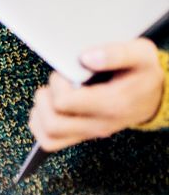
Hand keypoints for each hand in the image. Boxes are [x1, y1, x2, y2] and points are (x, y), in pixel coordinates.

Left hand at [28, 38, 164, 150]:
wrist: (154, 95)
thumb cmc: (143, 73)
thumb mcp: (140, 53)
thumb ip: (116, 53)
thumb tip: (86, 58)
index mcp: (112, 104)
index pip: (65, 103)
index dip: (58, 84)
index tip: (66, 71)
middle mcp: (99, 124)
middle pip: (53, 123)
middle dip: (45, 99)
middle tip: (57, 84)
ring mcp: (89, 132)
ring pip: (49, 136)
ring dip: (40, 113)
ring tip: (51, 95)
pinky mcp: (81, 135)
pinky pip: (51, 141)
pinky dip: (40, 125)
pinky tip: (48, 107)